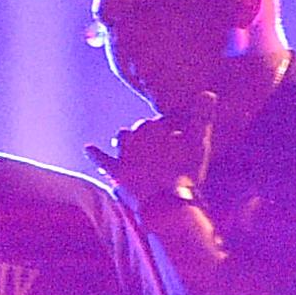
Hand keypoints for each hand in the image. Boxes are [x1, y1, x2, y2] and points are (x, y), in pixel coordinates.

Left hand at [90, 87, 216, 204]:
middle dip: (149, 131)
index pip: (161, 122)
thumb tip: (208, 92)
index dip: (170, 127)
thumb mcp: (198, 143)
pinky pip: (101, 159)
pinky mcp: (115, 172)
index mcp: (153, 128)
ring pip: (122, 139)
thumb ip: (202, 117)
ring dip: (126, 138)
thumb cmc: (185, 172)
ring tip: (128, 139)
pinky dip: (94, 153)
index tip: (178, 133)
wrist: (165, 202)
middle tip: (158, 139)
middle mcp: (135, 138)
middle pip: (141, 130)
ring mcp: (123, 155)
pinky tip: (88, 148)